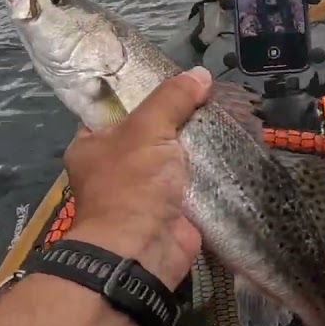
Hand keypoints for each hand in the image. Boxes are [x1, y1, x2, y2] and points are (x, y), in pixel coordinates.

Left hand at [61, 67, 212, 288]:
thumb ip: (172, 99)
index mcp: (92, 145)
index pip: (113, 108)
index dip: (141, 91)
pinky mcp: (172, 208)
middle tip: (207, 92)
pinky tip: (232, 145)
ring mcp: (144, 189)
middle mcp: (115, 167)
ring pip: (174, 156)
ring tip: (227, 113)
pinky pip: (193, 181)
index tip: (171, 75)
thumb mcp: (147, 129)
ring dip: (198, 142)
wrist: (143, 251)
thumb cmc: (131, 184)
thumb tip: (200, 74)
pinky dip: (211, 168)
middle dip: (178, 116)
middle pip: (150, 131)